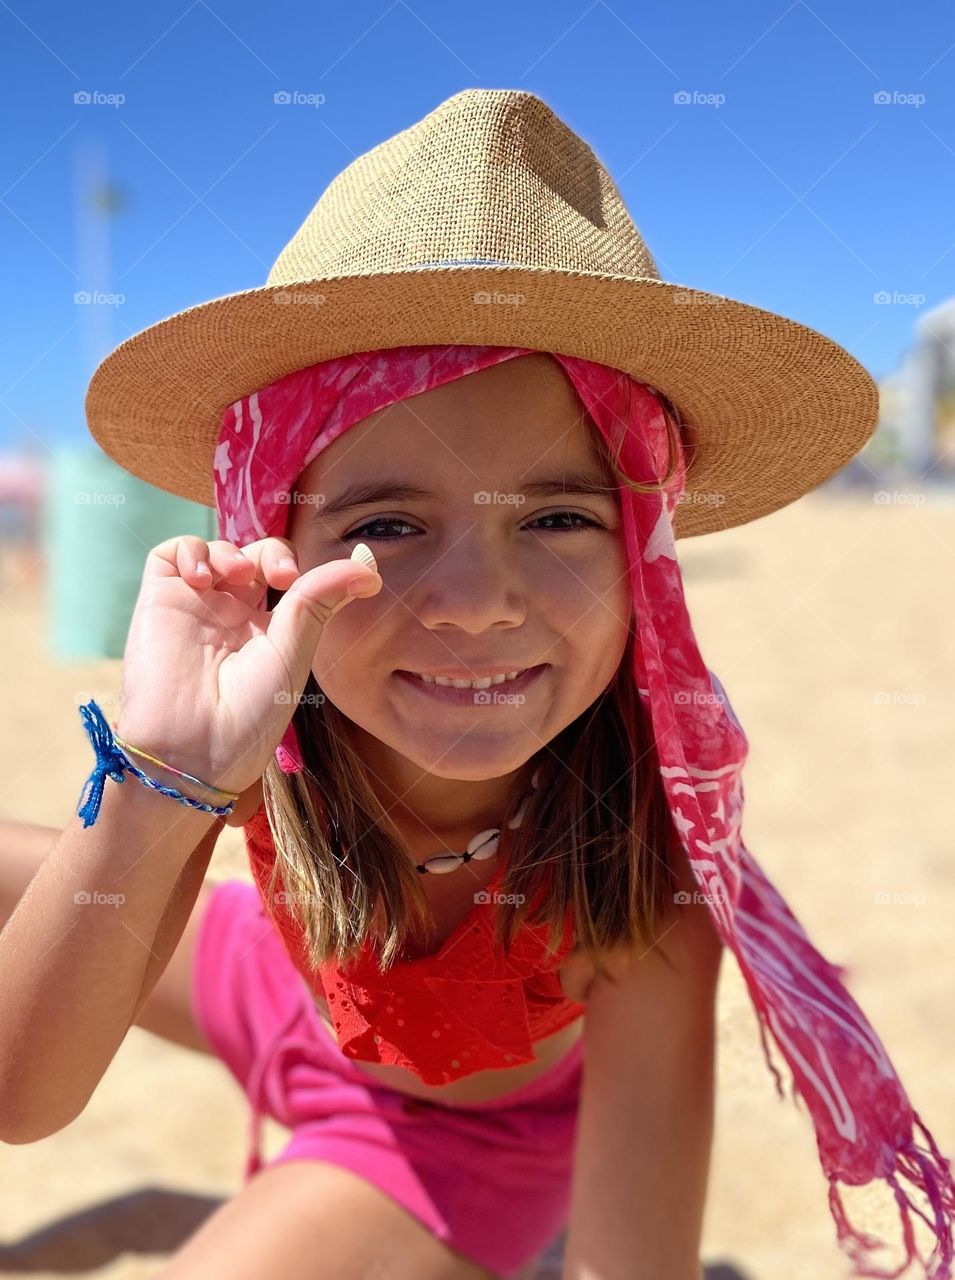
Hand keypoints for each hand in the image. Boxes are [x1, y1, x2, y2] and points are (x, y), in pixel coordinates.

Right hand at [114, 535, 379, 796]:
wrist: (193, 747)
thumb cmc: (249, 714)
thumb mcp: (294, 651)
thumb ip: (322, 598)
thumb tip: (368, 564)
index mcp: (267, 631)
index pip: (283, 577)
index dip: (295, 565)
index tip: (308, 580)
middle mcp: (230, 616)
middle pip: (253, 557)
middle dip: (270, 554)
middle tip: (282, 577)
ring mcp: (195, 607)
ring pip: (214, 551)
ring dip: (230, 550)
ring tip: (238, 575)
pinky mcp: (159, 601)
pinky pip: (170, 555)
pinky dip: (190, 550)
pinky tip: (203, 575)